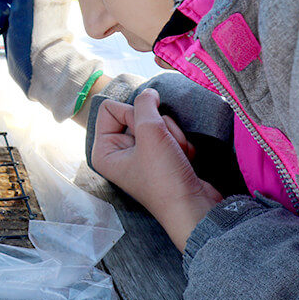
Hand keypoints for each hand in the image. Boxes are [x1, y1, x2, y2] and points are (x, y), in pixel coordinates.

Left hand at [91, 89, 221, 250]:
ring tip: (176, 155)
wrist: (195, 208)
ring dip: (173, 135)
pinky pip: (171, 135)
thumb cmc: (165, 178)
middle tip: (165, 146)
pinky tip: (185, 160)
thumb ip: (145, 105)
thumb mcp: (150, 133)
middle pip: (136, 114)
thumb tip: (148, 92)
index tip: (145, 131)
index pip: (109, 108)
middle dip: (158, 126)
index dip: (132, 113)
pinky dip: (181, 145)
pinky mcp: (162, 158)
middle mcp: (118, 153)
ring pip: (158, 123)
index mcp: (103, 150)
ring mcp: (141, 155)